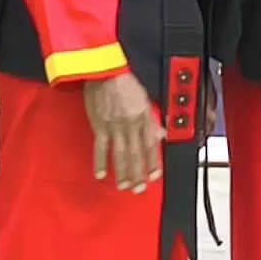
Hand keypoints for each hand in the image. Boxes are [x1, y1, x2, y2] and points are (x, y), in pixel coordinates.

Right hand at [84, 69, 159, 191]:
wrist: (105, 70)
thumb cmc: (124, 81)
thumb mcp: (144, 98)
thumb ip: (151, 119)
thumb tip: (161, 134)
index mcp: (143, 117)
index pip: (150, 144)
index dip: (153, 162)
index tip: (154, 176)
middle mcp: (131, 124)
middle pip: (137, 154)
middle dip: (138, 174)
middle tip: (139, 189)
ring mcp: (115, 127)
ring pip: (121, 154)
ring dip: (123, 173)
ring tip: (124, 186)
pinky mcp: (99, 126)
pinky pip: (100, 148)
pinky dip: (100, 162)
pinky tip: (101, 175)